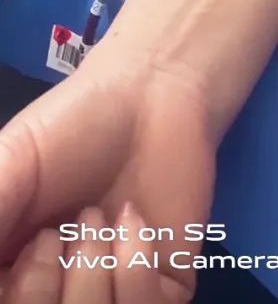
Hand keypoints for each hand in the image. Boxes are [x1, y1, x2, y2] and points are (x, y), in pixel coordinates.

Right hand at [0, 43, 218, 301]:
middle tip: (65, 228)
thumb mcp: (7, 170)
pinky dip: (135, 270)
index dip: (21, 293)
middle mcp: (58, 293)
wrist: (150, 92)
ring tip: (98, 217)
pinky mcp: (163, 289)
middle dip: (47, 289)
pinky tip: (132, 219)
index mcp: (12, 274)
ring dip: (91, 276)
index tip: (35, 243)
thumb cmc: (70, 128)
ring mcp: (111, 295)